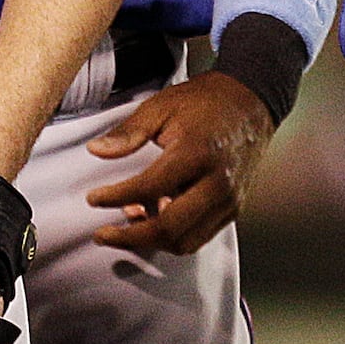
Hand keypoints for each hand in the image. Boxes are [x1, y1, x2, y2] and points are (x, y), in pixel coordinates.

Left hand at [83, 72, 276, 254]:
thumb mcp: (161, 106)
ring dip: (151, 241)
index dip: (115, 198)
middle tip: (103, 234)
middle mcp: (217, 182)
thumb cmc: (207, 102)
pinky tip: (152, 219)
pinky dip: (173, 236)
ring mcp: (229, 199)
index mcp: (196, 153)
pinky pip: (200, 236)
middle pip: (169, 228)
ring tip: (126, 226)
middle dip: (130, 237)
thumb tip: (97, 150)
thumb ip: (128, 132)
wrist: (250, 103)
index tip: (94, 199)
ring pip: (185, 240)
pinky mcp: (233, 208)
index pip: (149, 188)